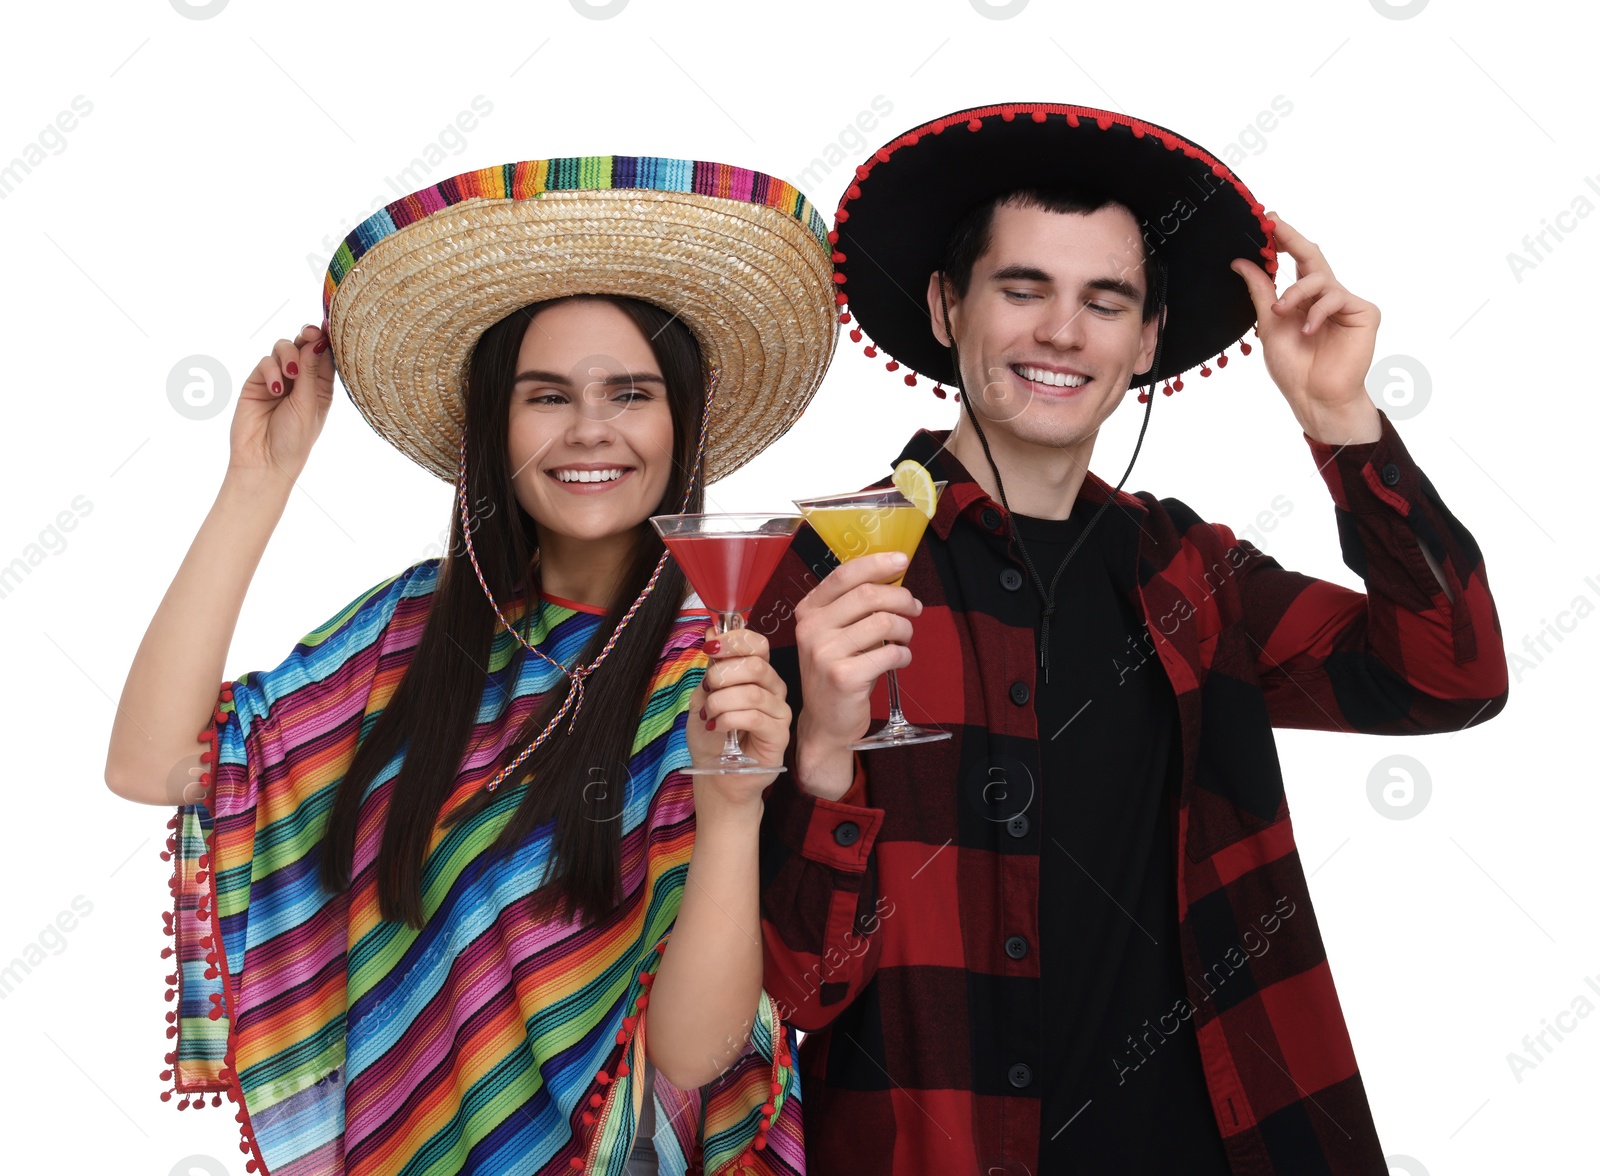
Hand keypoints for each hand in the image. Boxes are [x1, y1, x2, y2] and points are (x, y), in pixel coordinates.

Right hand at [229, 322, 338, 484]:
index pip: (325, 355)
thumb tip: (316, 340)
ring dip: (287, 355)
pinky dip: (271, 372)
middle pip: (303, 345)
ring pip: (282, 348)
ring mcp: (278, 379)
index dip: (327, 339)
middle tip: (310, 334)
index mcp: (321, 386)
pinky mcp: (256, 382)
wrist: (265, 461)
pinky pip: (264, 363)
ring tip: (290, 375)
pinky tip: (276, 391)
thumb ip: (310, 372)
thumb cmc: (295, 439)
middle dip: (307, 336)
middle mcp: (300, 379)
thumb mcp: (308, 404)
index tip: (329, 325)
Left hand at [686, 624, 790, 815]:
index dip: (735, 640)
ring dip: (722, 701)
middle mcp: (773, 688)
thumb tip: (712, 633)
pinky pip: (755, 716)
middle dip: (723, 674)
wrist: (715, 775)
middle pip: (757, 664)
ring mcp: (779, 711)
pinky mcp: (779, 734)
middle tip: (708, 689)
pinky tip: (716, 727)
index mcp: (756, 674)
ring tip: (709, 715)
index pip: (757, 644)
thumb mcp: (703, 697)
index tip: (711, 647)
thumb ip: (711, 668)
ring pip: (753, 691)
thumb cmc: (712, 738)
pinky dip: (729, 718)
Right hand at [792, 550, 921, 798]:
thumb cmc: (838, 672)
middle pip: (868, 595)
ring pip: (883, 623)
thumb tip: (894, 580)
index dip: (876, 564)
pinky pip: (889, 653)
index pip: (844, 576)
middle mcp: (811, 629)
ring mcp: (825, 653)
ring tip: (905, 638)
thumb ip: (855, 608)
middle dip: (901, 597)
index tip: (901, 560)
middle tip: (915, 608)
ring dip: (906, 629)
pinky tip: (901, 659)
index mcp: (808, 612)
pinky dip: (904, 654)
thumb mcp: (836, 635)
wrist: (825, 722)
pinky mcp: (844, 677)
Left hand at [1230, 213, 1381, 444]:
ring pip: (1320, 278)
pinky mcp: (1363, 312)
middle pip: (1311, 256)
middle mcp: (1325, 295)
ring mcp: (1345, 302)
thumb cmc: (1294, 366)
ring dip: (1296, 291)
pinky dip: (1318, 312)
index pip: (1293, 261)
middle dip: (1291, 239)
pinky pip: (1337, 297)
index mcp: (1303, 298)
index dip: (1281, 240)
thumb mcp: (1269, 324)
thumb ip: (1260, 291)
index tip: (1266, 220)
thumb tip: (1240, 262)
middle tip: (1273, 224)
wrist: (1315, 396)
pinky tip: (1308, 330)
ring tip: (1282, 312)